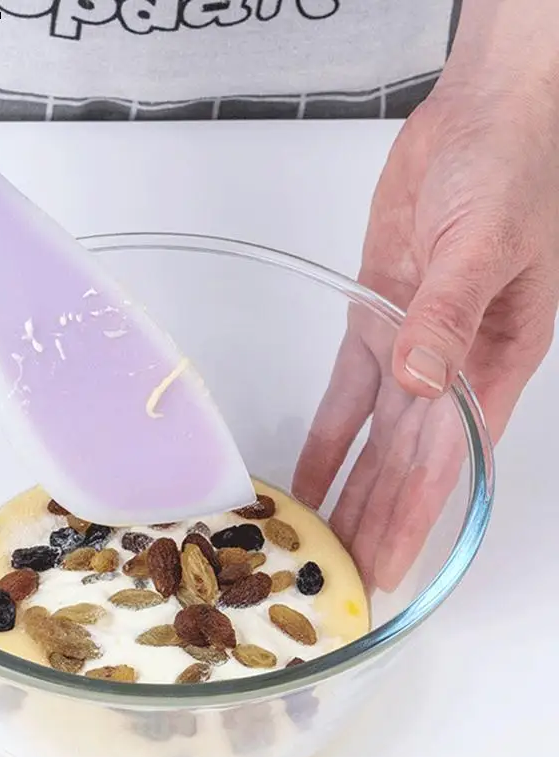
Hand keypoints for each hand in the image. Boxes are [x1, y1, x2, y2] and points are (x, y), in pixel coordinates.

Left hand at [293, 2, 558, 591]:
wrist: (479, 120)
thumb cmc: (509, 172)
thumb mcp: (486, 245)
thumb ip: (449, 316)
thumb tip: (427, 383)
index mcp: (493, 364)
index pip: (449, 463)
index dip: (415, 519)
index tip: (386, 568)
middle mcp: (449, 369)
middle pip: (405, 466)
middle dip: (375, 522)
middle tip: (338, 577)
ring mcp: (407, 347)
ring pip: (372, 440)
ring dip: (347, 490)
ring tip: (315, 540)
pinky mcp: (373, 320)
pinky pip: (345, 392)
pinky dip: (325, 435)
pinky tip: (305, 473)